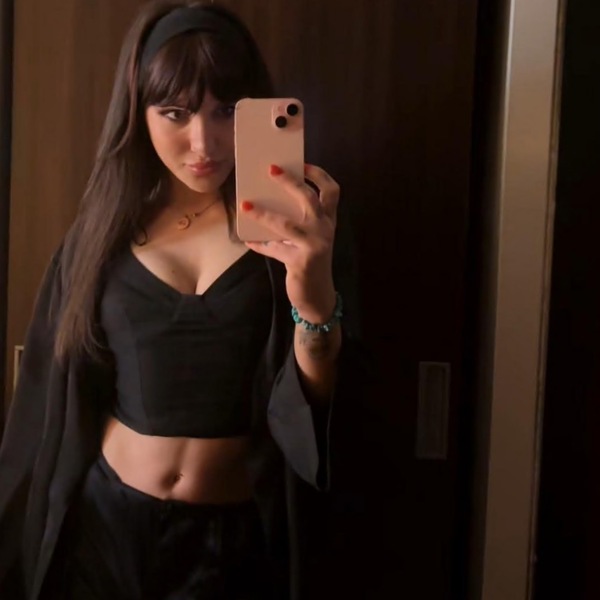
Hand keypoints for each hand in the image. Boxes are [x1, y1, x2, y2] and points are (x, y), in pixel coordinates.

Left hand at [241, 163, 338, 322]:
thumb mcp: (307, 239)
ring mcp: (315, 245)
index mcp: (328, 221)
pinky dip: (259, 245)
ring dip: (263, 213)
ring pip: (286, 224)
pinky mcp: (301, 262)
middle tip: (271, 170)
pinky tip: (247, 241)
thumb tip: (266, 201)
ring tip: (246, 205)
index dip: (319, 175)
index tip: (302, 164)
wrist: (317, 296)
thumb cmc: (309, 261)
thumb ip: (296, 221)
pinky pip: (274, 249)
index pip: (332, 191)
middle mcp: (325, 230)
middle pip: (310, 199)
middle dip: (290, 182)